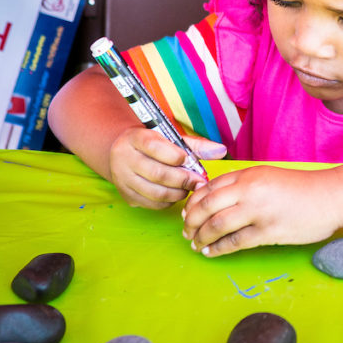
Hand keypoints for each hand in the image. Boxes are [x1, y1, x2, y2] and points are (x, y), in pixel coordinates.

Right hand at [108, 129, 223, 208]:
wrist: (125, 154)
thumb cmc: (155, 145)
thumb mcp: (172, 139)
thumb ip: (196, 145)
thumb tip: (221, 151)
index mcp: (134, 138)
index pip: (154, 147)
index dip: (174, 155)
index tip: (188, 160)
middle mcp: (123, 158)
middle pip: (157, 173)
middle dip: (183, 179)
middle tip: (199, 181)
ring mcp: (122, 179)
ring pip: (155, 192)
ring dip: (178, 192)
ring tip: (189, 187)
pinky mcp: (126, 196)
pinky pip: (152, 204)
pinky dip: (169, 201)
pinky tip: (177, 193)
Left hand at [182, 166, 342, 256]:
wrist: (331, 197)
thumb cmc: (303, 188)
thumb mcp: (269, 177)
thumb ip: (244, 185)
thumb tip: (216, 199)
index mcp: (248, 175)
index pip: (209, 188)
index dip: (193, 202)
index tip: (187, 212)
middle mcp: (250, 191)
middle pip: (206, 207)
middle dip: (191, 222)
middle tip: (187, 231)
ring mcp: (258, 211)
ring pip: (216, 226)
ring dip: (201, 237)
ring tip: (196, 244)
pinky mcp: (268, 231)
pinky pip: (235, 242)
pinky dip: (218, 249)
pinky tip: (212, 252)